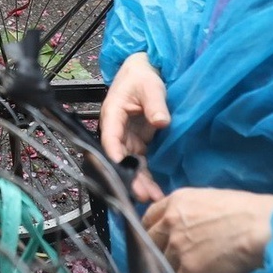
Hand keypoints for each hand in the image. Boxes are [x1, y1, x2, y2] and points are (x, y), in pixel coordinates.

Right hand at [100, 52, 170, 201]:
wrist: (145, 73)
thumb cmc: (142, 77)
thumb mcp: (150, 87)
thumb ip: (155, 104)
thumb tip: (161, 122)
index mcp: (113, 115)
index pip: (110, 138)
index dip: (114, 155)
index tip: (122, 171)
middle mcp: (116, 131)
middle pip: (120, 158)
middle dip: (129, 177)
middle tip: (141, 195)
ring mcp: (127, 140)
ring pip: (130, 165)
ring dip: (139, 182)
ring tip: (152, 199)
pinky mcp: (138, 144)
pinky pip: (140, 164)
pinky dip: (147, 178)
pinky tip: (155, 192)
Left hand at [144, 188, 272, 272]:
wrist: (260, 227)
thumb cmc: (244, 210)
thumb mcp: (208, 200)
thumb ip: (188, 213)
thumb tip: (184, 227)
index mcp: (175, 202)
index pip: (148, 217)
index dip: (150, 230)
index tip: (155, 239)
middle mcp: (170, 223)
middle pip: (150, 241)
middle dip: (157, 250)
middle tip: (170, 259)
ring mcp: (177, 248)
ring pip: (164, 263)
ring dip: (175, 269)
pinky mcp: (188, 270)